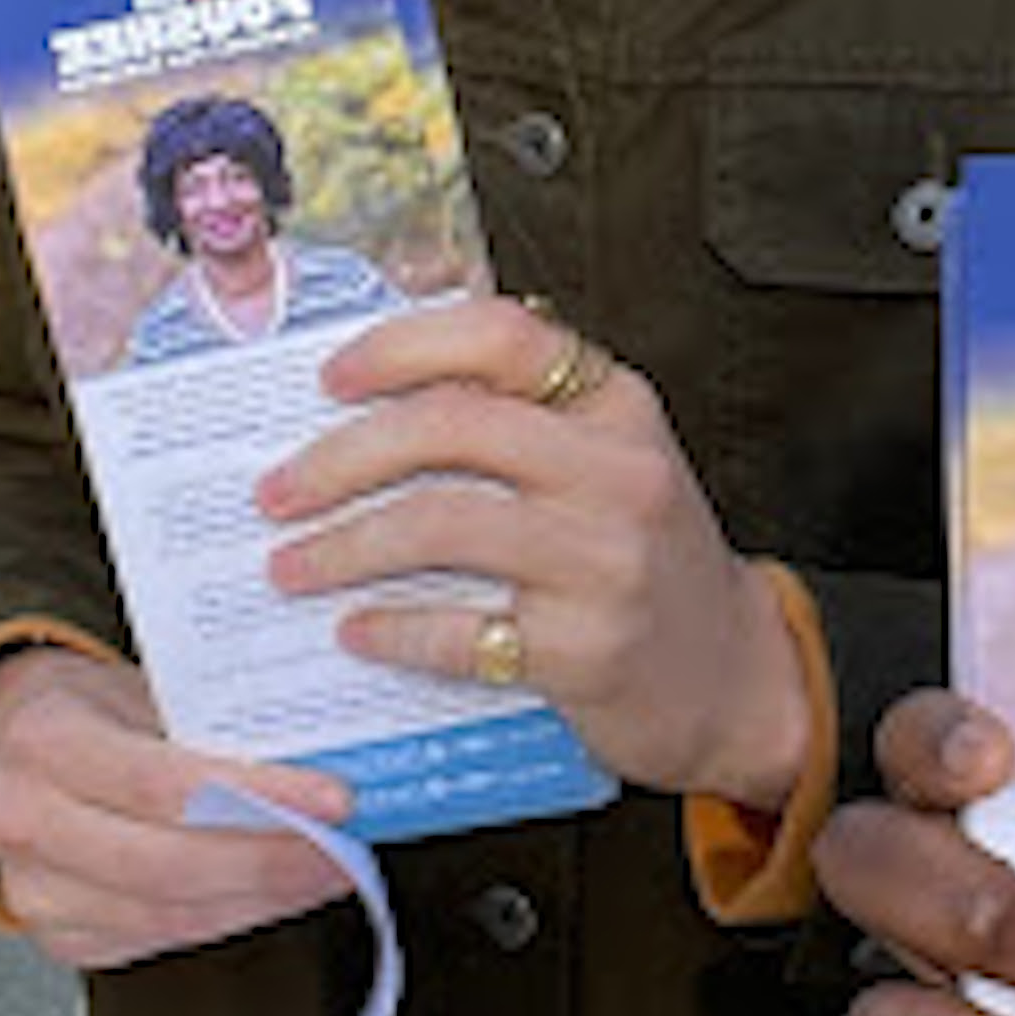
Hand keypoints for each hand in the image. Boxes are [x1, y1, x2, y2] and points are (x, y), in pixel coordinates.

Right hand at [0, 646, 359, 972]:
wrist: (4, 746)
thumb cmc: (82, 710)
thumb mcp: (139, 688)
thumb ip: (211, 731)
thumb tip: (319, 765)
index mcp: (48, 742)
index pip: (167, 785)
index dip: (260, 799)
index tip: (334, 800)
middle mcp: (29, 822)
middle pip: (170, 867)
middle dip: (274, 865)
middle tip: (344, 851)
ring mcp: (36, 891)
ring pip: (170, 916)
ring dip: (261, 900)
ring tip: (323, 874)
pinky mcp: (59, 936)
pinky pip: (158, 941)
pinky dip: (226, 919)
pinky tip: (269, 896)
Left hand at [259, 297, 809, 806]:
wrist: (738, 679)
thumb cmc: (647, 563)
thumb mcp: (609, 466)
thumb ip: (521, 421)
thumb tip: (373, 394)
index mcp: (618, 406)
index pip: (502, 337)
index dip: (404, 346)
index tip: (329, 377)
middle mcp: (619, 471)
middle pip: (451, 427)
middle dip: (342, 456)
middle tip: (276, 491)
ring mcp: (608, 560)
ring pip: (443, 523)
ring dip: (344, 545)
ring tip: (290, 566)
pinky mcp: (590, 648)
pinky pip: (462, 630)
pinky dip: (392, 629)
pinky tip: (355, 632)